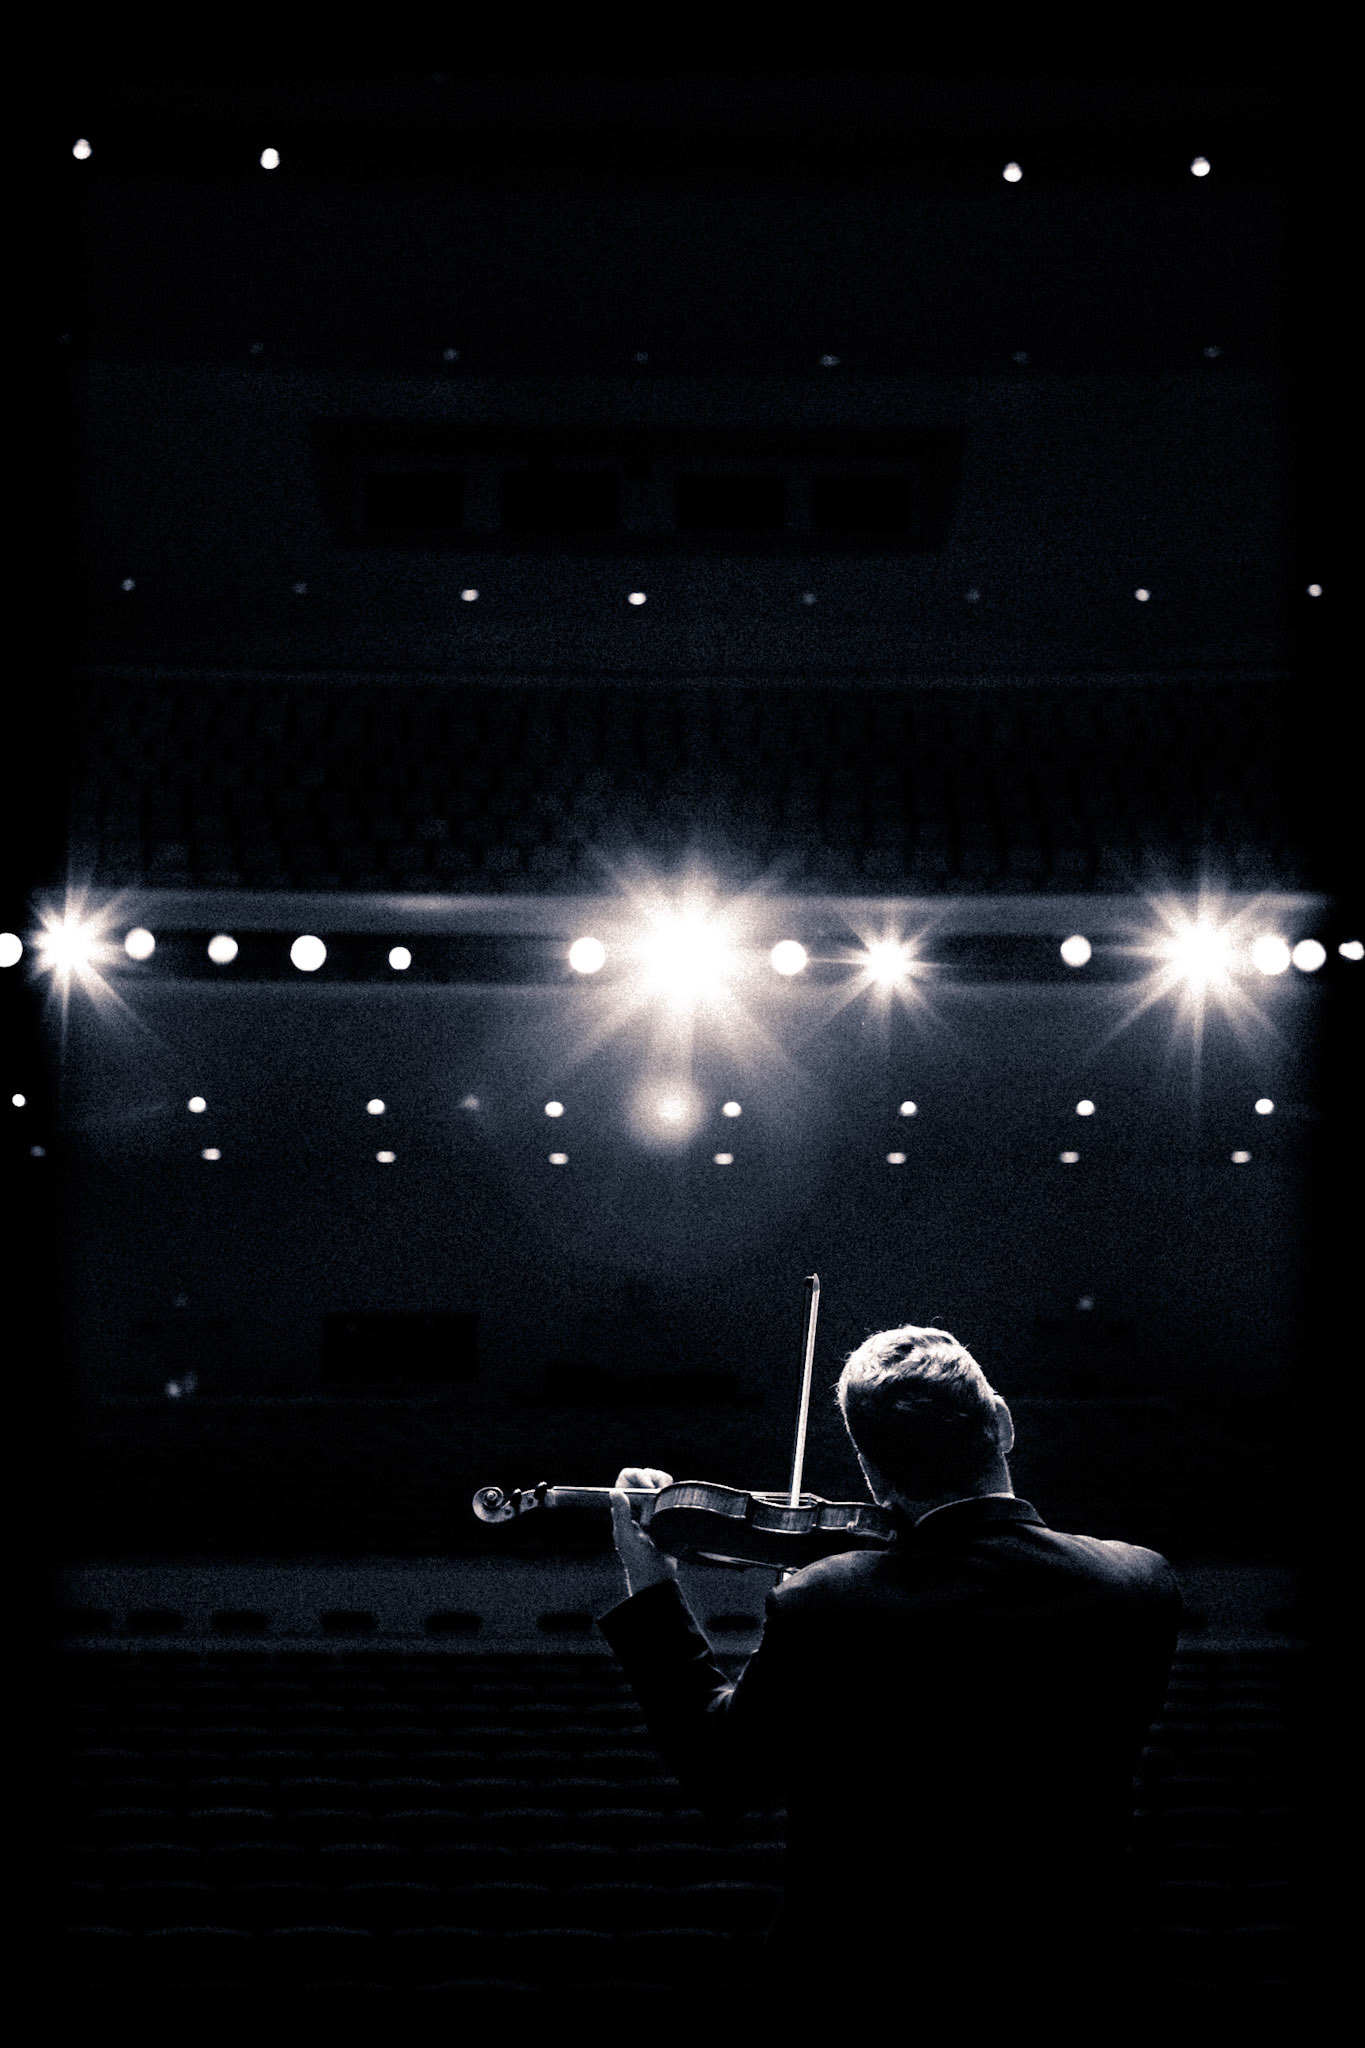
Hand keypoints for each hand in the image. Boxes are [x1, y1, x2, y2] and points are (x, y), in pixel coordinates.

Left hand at [609, 1466, 677, 1596]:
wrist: (658, 1575)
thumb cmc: (639, 1560)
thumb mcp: (627, 1538)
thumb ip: (621, 1515)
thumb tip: (615, 1492)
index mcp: (623, 1507)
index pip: (626, 1478)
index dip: (637, 1476)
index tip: (648, 1488)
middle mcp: (636, 1504)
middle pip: (644, 1474)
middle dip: (653, 1481)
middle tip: (657, 1498)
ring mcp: (651, 1507)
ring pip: (658, 1481)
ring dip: (663, 1487)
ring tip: (664, 1505)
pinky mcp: (665, 1511)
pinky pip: (669, 1492)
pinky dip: (672, 1492)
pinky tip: (671, 1505)